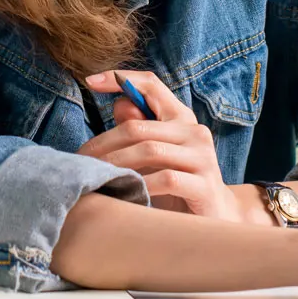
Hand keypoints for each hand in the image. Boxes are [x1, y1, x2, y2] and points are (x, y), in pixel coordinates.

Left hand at [77, 70, 249, 221]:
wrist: (216, 219)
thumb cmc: (178, 186)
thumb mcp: (155, 156)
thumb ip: (140, 129)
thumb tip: (120, 104)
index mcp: (181, 118)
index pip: (151, 84)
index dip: (120, 78)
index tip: (90, 81)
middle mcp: (194, 132)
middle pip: (138, 126)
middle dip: (103, 143)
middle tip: (81, 160)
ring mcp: (203, 157)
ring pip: (149, 150)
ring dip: (116, 164)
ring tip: (96, 177)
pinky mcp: (205, 184)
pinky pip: (166, 179)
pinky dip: (141, 185)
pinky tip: (126, 193)